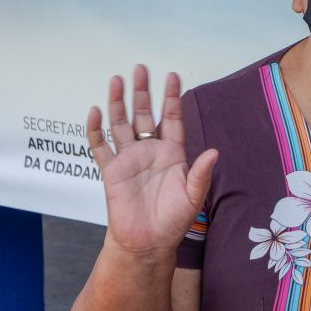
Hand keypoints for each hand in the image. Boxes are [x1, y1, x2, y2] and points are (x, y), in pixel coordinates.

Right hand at [88, 65, 217, 257]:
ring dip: (118, 102)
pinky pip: (100, 146)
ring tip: (117, 79)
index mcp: (172, 153)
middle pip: (145, 114)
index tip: (172, 75)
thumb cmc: (173, 220)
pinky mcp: (111, 171)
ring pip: (121, 123)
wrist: (148, 242)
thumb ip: (201, 173)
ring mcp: (129, 159)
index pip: (172, 118)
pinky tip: (95, 111)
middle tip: (140, 68)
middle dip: (143, 91)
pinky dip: (95, 129)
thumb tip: (215, 151)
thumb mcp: (193, 196)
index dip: (172, 97)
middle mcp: (150, 150)